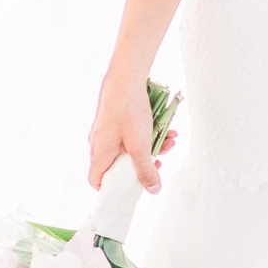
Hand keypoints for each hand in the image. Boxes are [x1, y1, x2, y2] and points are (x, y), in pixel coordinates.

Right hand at [88, 69, 160, 194]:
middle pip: (119, 163)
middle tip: (159, 160)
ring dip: (151, 145)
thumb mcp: (140, 146)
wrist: (127, 76)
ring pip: (129, 146)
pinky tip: (166, 127)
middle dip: (143, 162)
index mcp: (100, 153)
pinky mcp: (115, 117)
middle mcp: (100, 142)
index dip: (111, 188)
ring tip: (170, 139)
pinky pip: (130, 132)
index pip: (97, 180)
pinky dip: (147, 132)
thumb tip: (153, 191)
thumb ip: (146, 170)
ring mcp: (107, 129)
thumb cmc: (129, 111)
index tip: (129, 189)